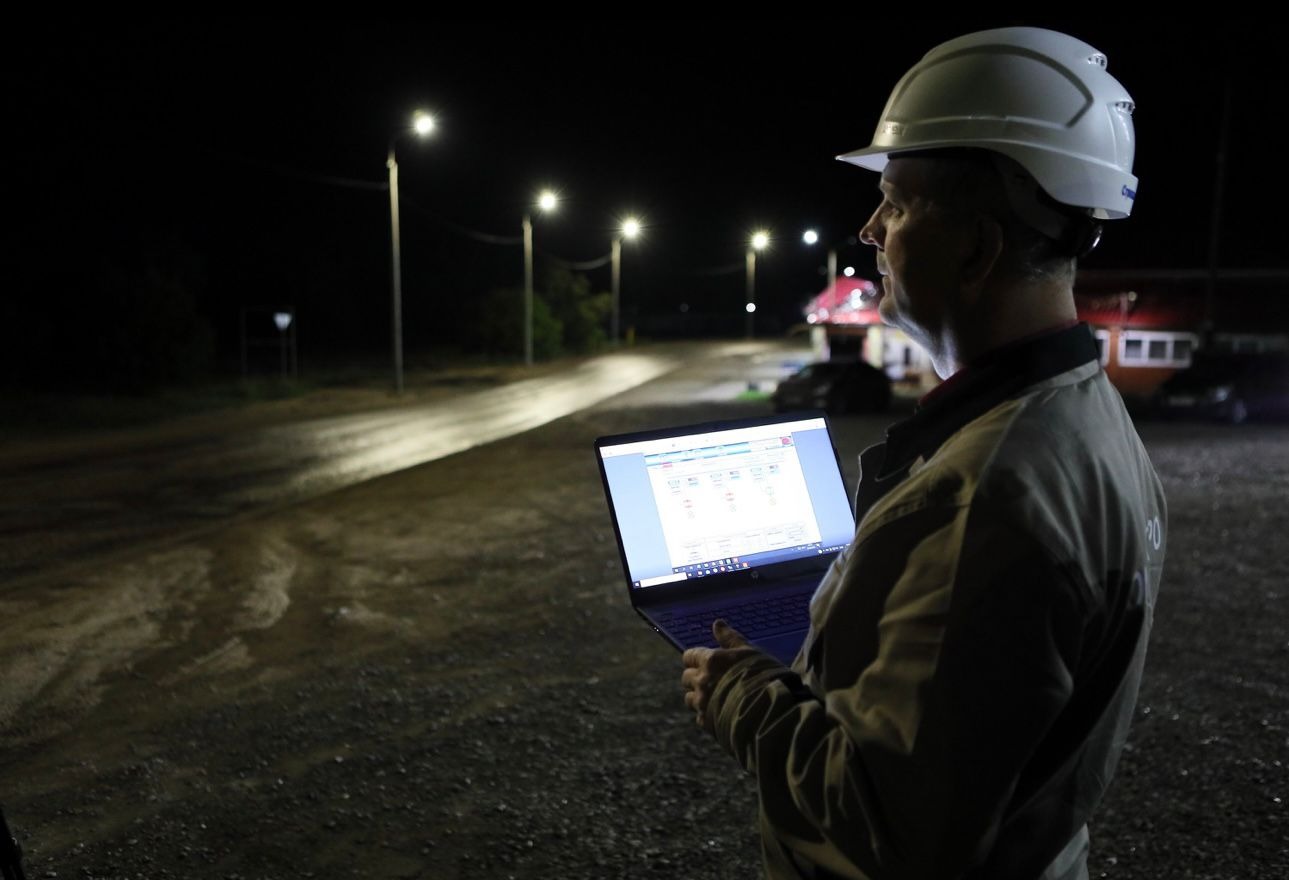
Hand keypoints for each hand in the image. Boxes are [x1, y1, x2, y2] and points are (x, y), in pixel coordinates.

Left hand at [680, 619, 760, 733]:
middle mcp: (702, 681)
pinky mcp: (707, 722)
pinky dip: (706, 715)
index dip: (696, 658)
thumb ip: (730, 639)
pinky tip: (721, 712)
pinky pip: (700, 717)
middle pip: (686, 677)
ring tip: (717, 697)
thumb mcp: (749, 652)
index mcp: (710, 660)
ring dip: (699, 697)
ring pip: (689, 699)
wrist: (771, 711)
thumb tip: (717, 623)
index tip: (706, 661)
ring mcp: (703, 703)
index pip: (689, 656)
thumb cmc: (764, 676)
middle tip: (713, 679)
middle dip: (696, 677)